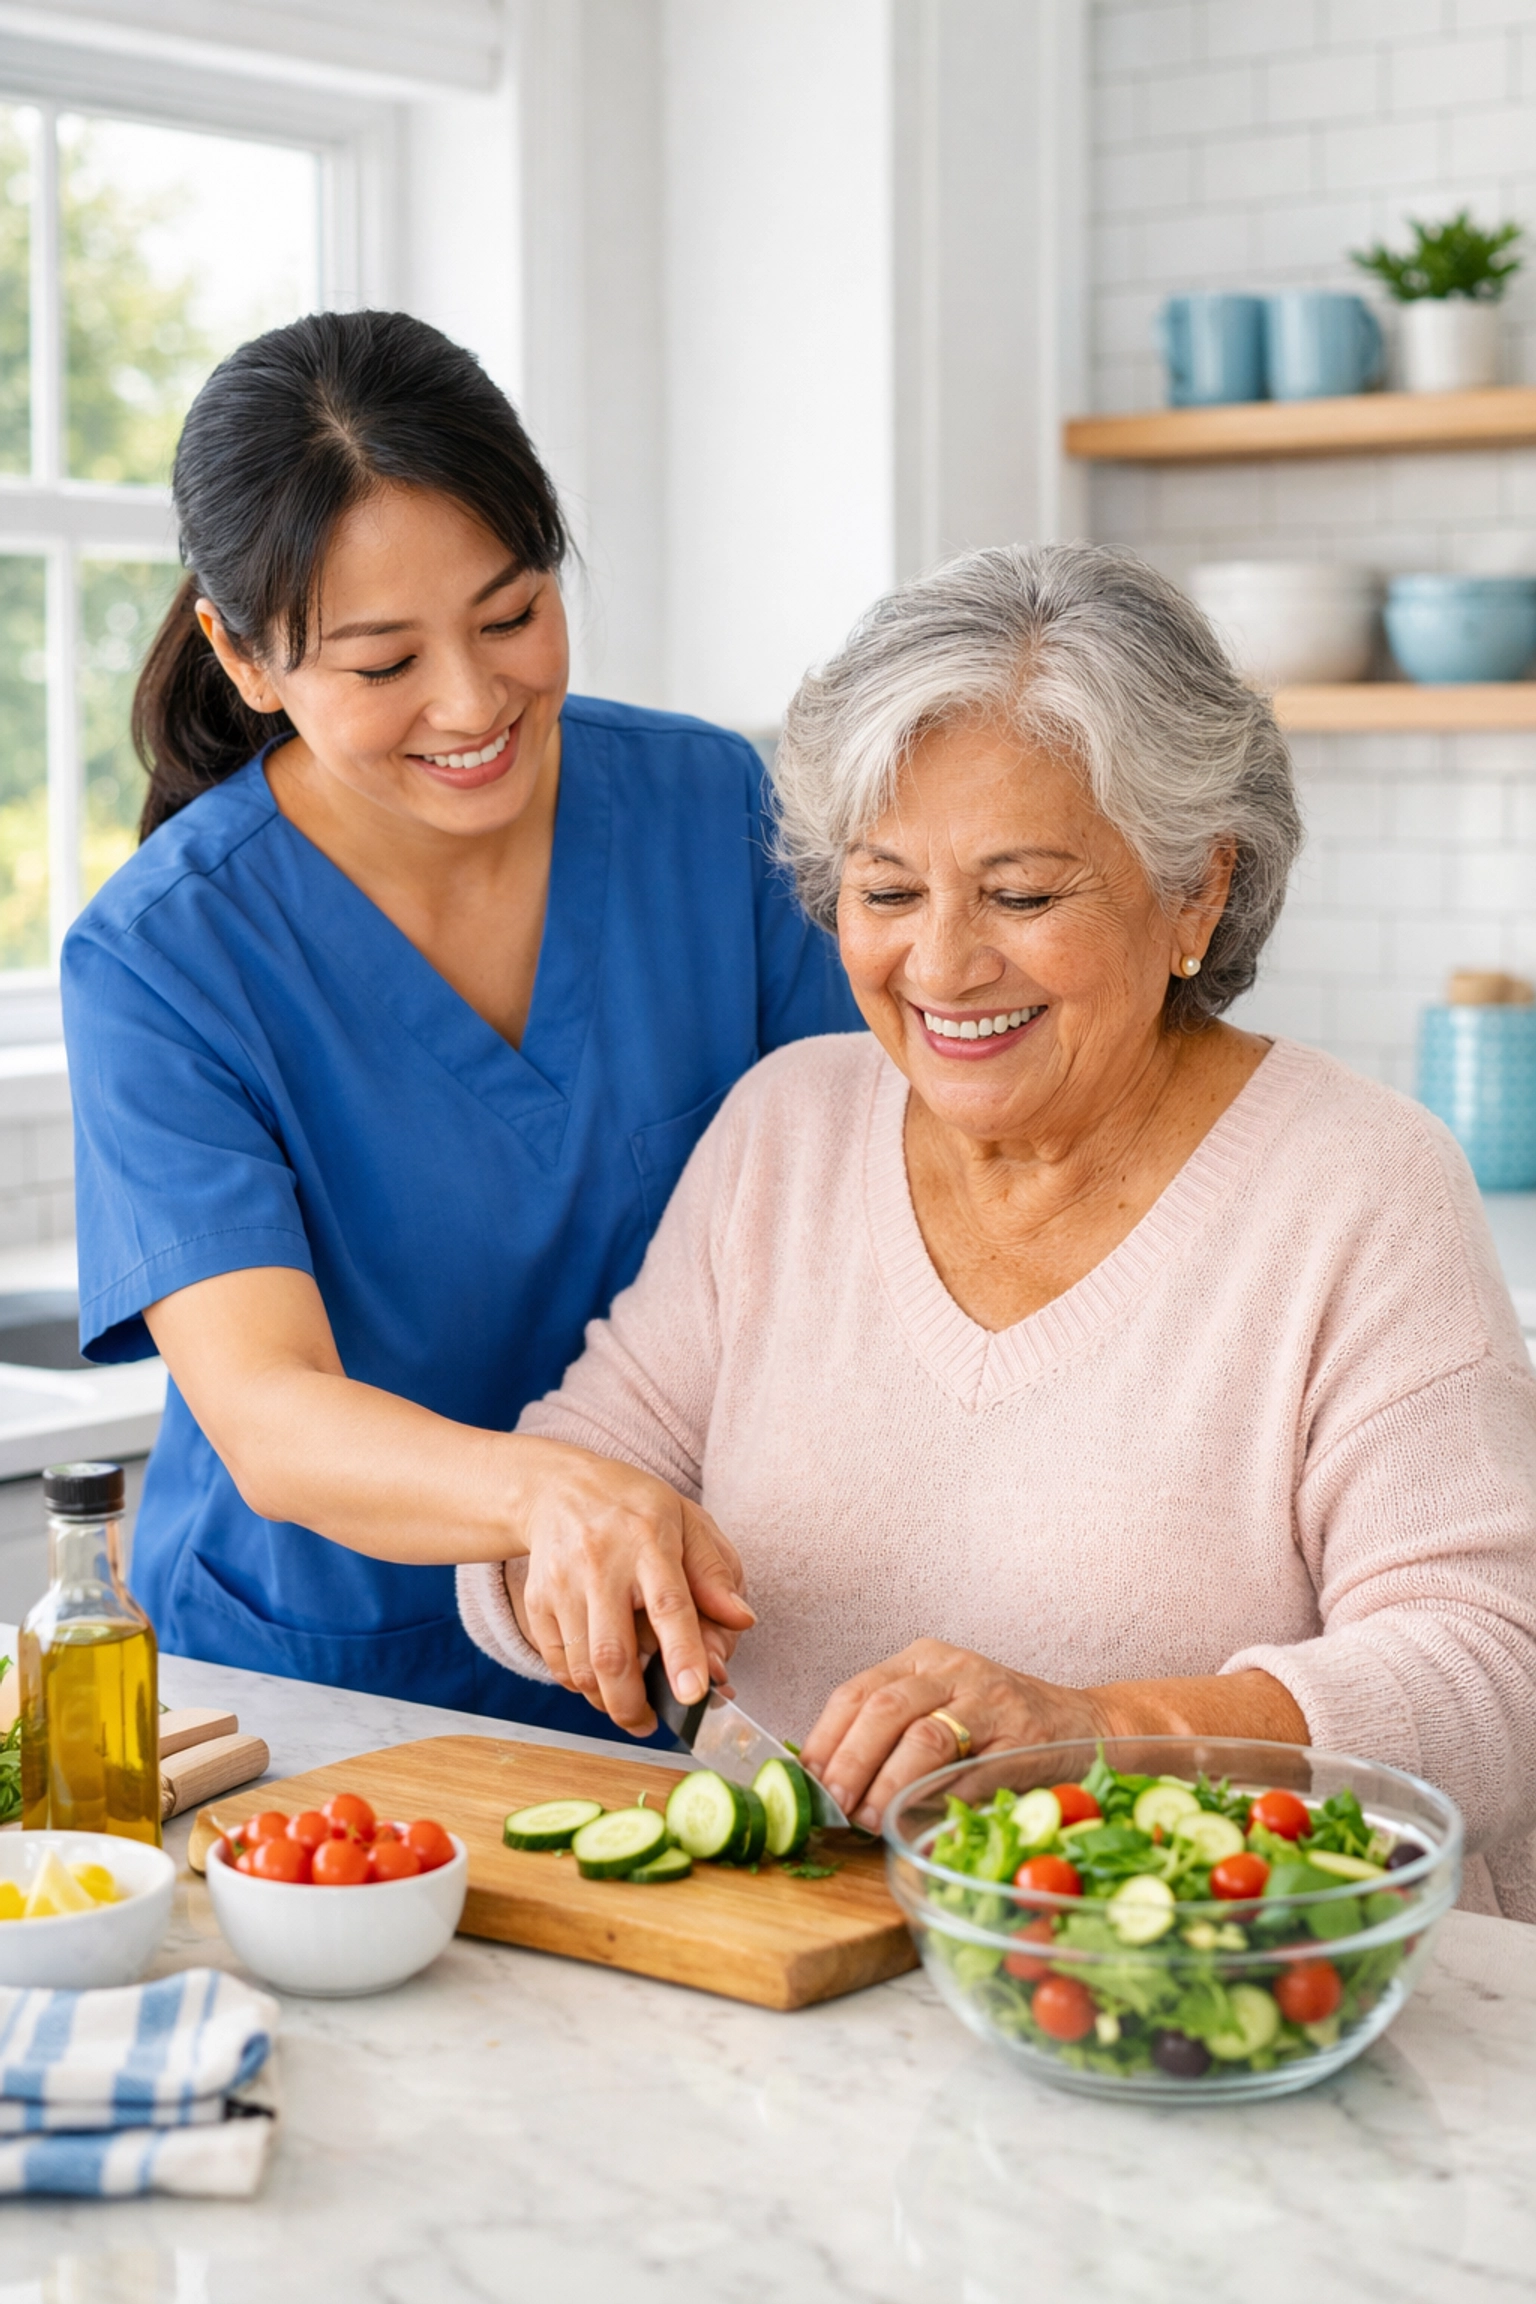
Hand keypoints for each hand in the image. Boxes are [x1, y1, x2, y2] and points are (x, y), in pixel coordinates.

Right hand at [509, 1439, 753, 1734]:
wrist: (558, 1488)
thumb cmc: (635, 1509)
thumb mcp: (687, 1522)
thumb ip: (715, 1573)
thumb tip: (741, 1621)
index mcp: (650, 1539)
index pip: (670, 1604)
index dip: (684, 1653)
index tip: (695, 1694)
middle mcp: (601, 1562)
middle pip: (614, 1653)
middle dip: (634, 1704)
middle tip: (654, 1724)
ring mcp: (563, 1583)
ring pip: (582, 1667)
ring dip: (609, 1701)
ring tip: (632, 1705)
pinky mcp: (536, 1600)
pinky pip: (557, 1663)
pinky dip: (580, 1685)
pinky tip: (601, 1679)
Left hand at [798, 1640, 1102, 1831]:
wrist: (1087, 1726)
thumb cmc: (1002, 1727)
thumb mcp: (943, 1710)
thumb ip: (893, 1736)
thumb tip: (829, 1782)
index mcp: (923, 1660)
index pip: (857, 1691)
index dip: (826, 1738)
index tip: (805, 1779)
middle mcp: (953, 1669)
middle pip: (883, 1709)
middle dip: (849, 1761)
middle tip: (833, 1804)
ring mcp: (989, 1698)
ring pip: (922, 1735)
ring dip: (887, 1783)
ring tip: (869, 1817)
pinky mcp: (1021, 1734)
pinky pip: (970, 1769)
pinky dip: (938, 1798)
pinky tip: (918, 1818)